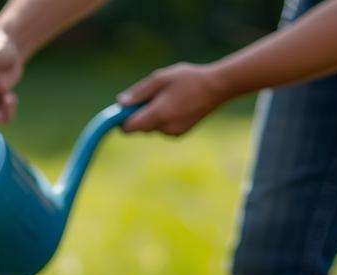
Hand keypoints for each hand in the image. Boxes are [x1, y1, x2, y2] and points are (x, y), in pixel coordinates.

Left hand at [118, 63, 234, 135]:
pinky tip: (175, 104)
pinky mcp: (180, 133)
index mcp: (158, 114)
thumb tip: (120, 103)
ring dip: (151, 116)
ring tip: (167, 97)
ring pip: (151, 128)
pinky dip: (162, 119)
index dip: (121, 119)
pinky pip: (162, 128)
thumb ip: (139, 93)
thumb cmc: (188, 79)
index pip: (129, 128)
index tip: (123, 108)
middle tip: (149, 96)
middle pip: (139, 128)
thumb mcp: (160, 79)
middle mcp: (165, 128)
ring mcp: (173, 133)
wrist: (217, 88)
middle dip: (138, 115)